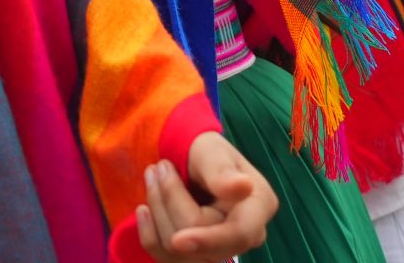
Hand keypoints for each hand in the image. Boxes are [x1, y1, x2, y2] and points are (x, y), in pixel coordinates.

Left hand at [136, 132, 274, 259]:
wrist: (190, 159)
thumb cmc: (205, 152)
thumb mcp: (211, 151)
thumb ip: (221, 171)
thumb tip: (242, 187)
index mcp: (259, 207)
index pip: (237, 235)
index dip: (208, 240)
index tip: (178, 240)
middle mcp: (247, 235)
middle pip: (200, 243)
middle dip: (169, 205)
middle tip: (156, 168)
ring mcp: (223, 249)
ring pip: (178, 253)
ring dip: (157, 213)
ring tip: (152, 178)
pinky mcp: (200, 256)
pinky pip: (167, 259)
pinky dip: (149, 233)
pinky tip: (144, 210)